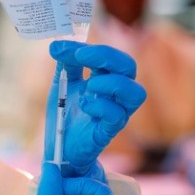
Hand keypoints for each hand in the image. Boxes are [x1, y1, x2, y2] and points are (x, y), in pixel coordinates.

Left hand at [44, 41, 146, 177]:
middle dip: (107, 56)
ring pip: (136, 93)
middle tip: (82, 56)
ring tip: (89, 85)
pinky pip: (118, 117)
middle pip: (129, 67)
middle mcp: (115, 95)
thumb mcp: (62, 84)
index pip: (111, 56)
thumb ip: (64, 64)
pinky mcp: (108, 132)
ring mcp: (115, 113)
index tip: (62, 49)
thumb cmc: (66, 116)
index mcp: (106, 79)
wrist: (60, 149)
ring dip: (112, 83)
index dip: (91, 48)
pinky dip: (101, 107)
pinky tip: (84, 105)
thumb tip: (57, 44)